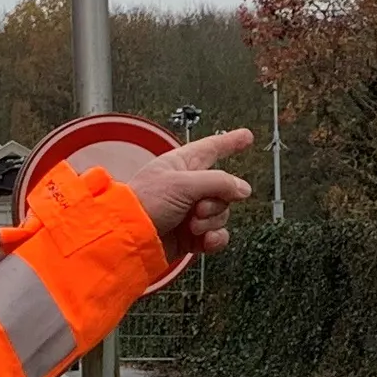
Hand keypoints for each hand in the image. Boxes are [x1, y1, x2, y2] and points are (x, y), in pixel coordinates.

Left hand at [123, 130, 255, 258]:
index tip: (246, 136)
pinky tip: (205, 239)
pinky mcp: (192, 235)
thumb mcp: (182, 184)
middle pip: (224, 189)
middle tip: (198, 208)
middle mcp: (188, 187)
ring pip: (222, 213)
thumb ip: (219, 182)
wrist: (130, 240)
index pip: (212, 148)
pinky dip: (214, 238)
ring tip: (192, 225)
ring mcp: (191, 212)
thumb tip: (243, 188)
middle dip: (215, 202)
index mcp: (182, 165)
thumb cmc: (144, 204)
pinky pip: (217, 235)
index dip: (230, 141)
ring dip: (210, 221)